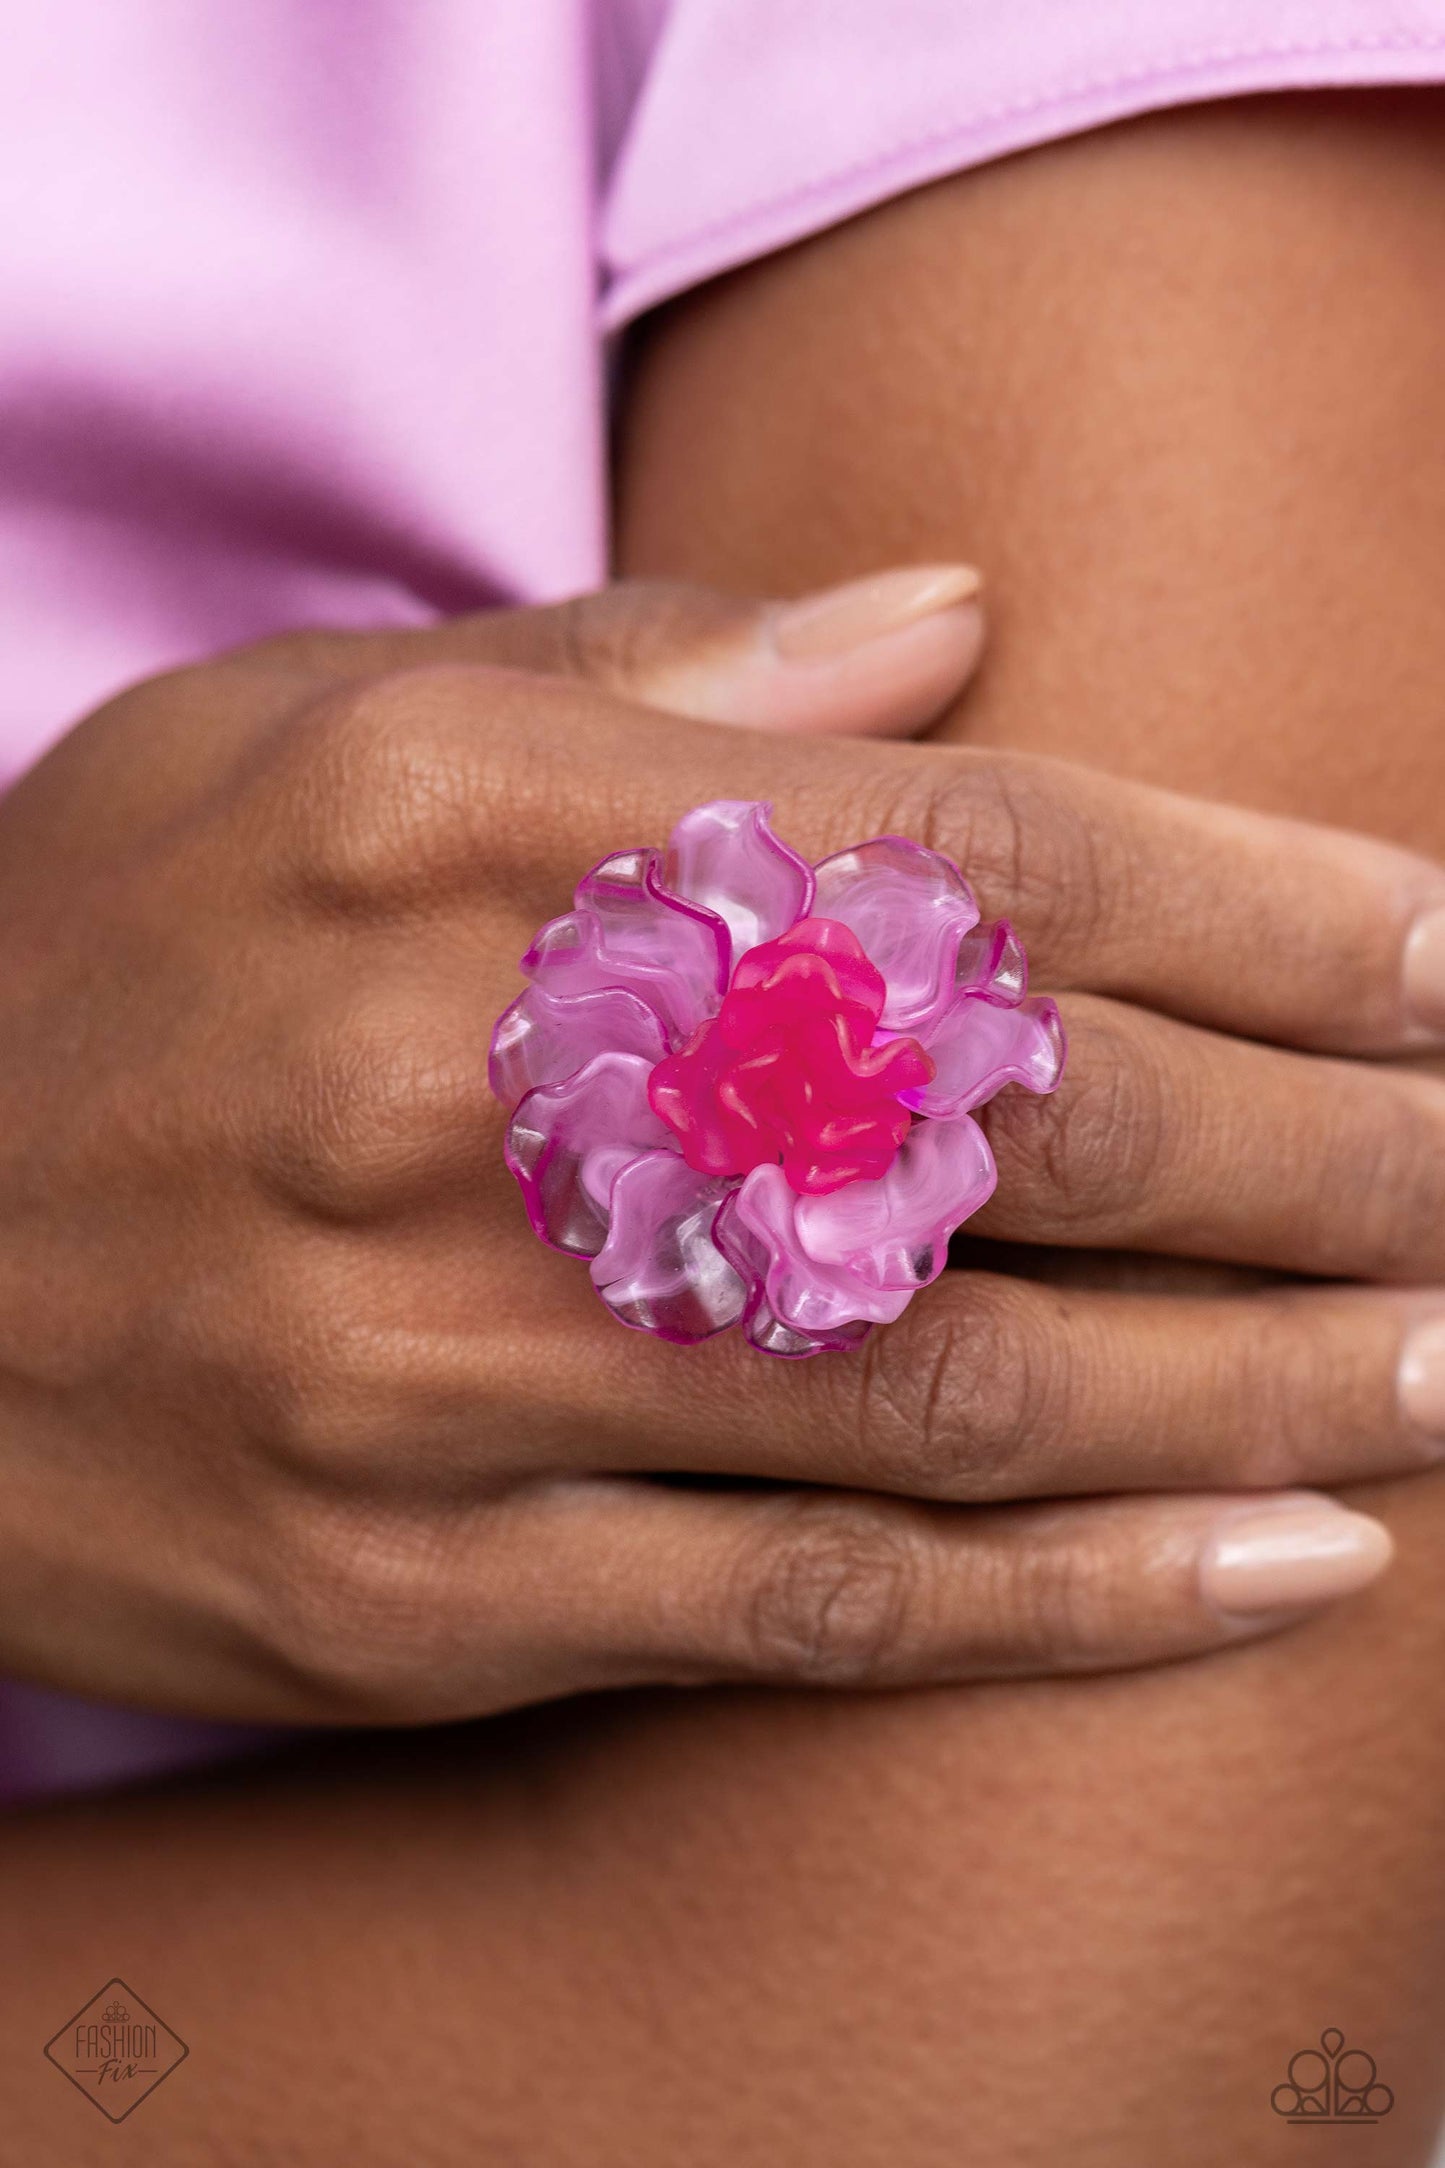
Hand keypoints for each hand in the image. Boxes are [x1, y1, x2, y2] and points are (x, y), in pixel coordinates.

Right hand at [3, 571, 1443, 1722]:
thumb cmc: (116, 953)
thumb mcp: (322, 729)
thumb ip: (661, 671)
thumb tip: (960, 631)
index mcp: (461, 818)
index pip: (962, 850)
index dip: (1253, 909)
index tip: (1441, 957)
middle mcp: (461, 1081)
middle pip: (999, 1121)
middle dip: (1309, 1153)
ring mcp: (432, 1365)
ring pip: (946, 1389)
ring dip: (1250, 1391)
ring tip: (1444, 1372)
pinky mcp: (408, 1590)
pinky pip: (806, 1610)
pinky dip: (1067, 1601)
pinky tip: (1273, 1571)